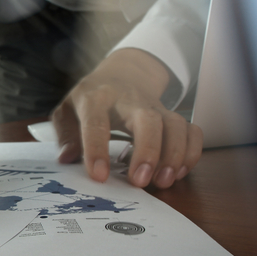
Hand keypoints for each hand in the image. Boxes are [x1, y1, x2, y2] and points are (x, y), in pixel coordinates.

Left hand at [51, 48, 202, 188]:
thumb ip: (65, 134)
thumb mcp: (68, 109)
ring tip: (163, 181)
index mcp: (96, 98)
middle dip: (148, 151)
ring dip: (174, 155)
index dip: (97, 149)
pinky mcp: (172, 115)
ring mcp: (155, 107)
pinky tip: (178, 172)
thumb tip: (66, 158)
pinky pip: (191, 131)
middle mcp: (130, 100)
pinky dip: (191, 152)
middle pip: (147, 120)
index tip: (99, 176)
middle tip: (141, 181)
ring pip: (174, 125)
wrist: (124, 73)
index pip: (96, 122)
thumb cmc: (92, 98)